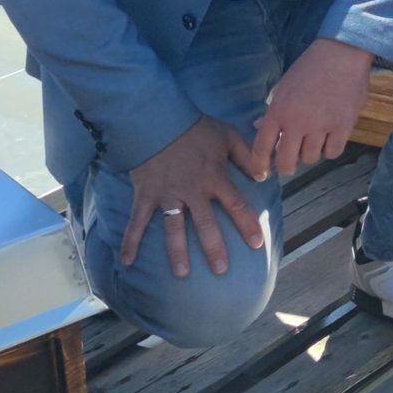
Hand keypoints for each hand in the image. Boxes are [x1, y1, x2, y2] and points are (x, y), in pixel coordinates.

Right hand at [121, 116, 265, 277]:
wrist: (156, 119)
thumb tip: (266, 175)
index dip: (246, 225)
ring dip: (177, 252)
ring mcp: (167, 195)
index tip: (256, 245)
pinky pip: (137, 220)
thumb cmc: (195, 128)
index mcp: (214, 177)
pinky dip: (130, 240)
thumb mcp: (227, 136)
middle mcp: (192, 190)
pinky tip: (126, 261)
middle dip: (214, 248)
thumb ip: (247, 156)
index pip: (235, 205)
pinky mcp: (146, 194)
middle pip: (205, 224)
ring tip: (182, 273)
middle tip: (220, 270)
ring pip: (173, 228)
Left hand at [240, 38, 374, 181]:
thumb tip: (259, 127)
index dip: (259, 166)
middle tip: (290, 164)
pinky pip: (332, 152)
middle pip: (286, 162)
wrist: (341, 54)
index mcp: (278, 111)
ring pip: (310, 158)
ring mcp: (320, 126)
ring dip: (310, 154)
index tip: (262, 175)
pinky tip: (330, 139)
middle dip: (286, 167)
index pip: (262, 148)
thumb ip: (273, 111)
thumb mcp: (284, 87)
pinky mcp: (343, 126)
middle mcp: (297, 122)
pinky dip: (330, 150)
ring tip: (314, 141)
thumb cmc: (310, 68)